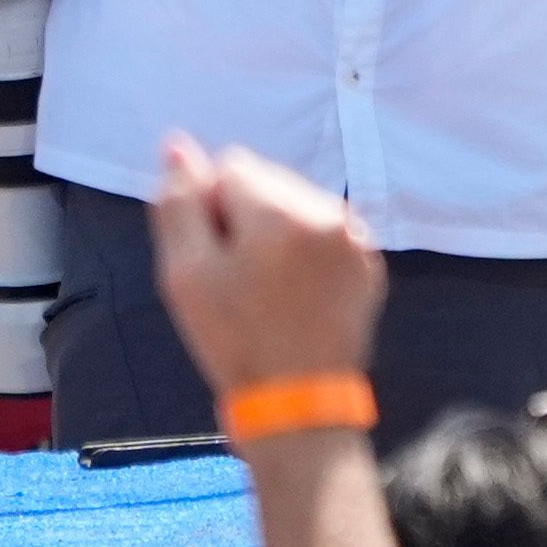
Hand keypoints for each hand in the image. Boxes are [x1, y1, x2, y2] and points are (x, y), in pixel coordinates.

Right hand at [147, 136, 384, 399]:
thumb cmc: (232, 340)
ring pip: (297, 204)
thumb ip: (180, 203)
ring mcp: (356, 236)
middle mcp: (330, 211)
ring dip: (273, 232)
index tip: (211, 258)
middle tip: (234, 278)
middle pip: (268, 182)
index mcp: (284, 212)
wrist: (296, 401)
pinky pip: (324, 231)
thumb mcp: (185, 275)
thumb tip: (177, 146)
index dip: (210, 210)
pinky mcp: (369, 260)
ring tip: (262, 289)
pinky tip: (290, 293)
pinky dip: (303, 251)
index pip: (232, 168)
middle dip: (243, 216)